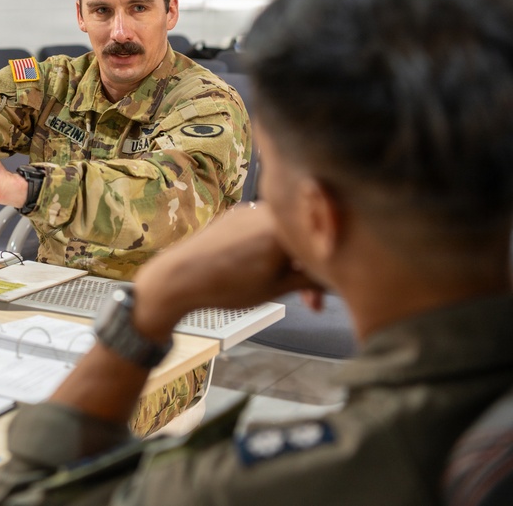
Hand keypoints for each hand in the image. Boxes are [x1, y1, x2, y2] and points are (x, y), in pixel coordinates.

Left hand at [132, 204, 322, 341]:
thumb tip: (334, 280)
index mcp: (281, 228)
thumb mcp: (275, 289)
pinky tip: (263, 269)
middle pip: (302, 238)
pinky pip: (264, 229)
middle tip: (310, 302)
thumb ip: (309, 280)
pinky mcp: (236, 214)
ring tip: (281, 286)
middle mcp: (268, 210)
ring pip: (284, 234)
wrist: (179, 277)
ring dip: (289, 259)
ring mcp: (250, 210)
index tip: (323, 296)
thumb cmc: (225, 286)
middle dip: (308, 269)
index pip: (319, 246)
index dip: (326, 274)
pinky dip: (271, 248)